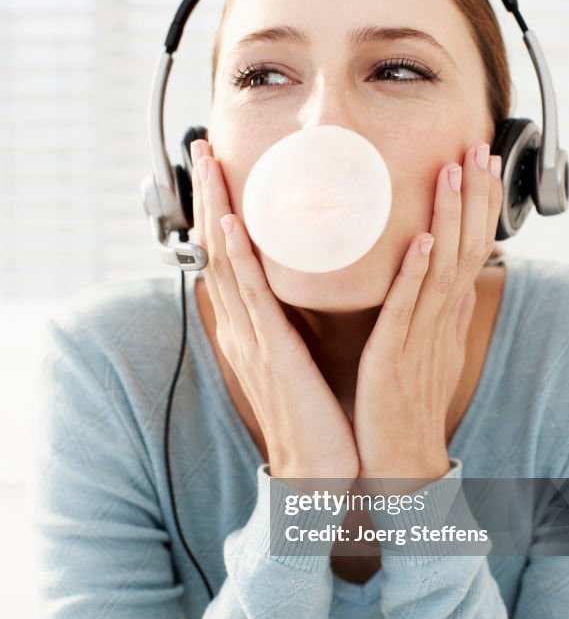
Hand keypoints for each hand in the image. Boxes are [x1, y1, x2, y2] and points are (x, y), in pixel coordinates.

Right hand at [190, 139, 359, 482]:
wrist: (315, 471)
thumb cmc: (312, 418)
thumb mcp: (296, 360)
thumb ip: (288, 323)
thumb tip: (290, 292)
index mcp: (252, 327)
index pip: (230, 256)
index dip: (220, 208)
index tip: (218, 167)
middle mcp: (243, 328)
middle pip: (218, 248)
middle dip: (209, 195)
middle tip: (203, 147)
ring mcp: (253, 340)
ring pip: (228, 263)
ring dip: (217, 209)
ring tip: (210, 164)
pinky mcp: (272, 355)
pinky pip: (255, 299)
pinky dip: (241, 259)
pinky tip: (234, 224)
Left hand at [352, 143, 502, 484]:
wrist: (399, 459)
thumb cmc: (407, 403)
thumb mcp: (428, 348)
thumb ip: (437, 308)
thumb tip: (448, 273)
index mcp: (446, 315)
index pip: (471, 249)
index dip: (479, 204)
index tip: (482, 161)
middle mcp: (441, 321)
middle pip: (465, 248)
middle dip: (473, 196)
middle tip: (477, 148)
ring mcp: (420, 338)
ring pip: (442, 269)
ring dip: (450, 218)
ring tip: (452, 172)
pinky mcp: (394, 358)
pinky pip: (407, 311)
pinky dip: (416, 274)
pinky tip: (422, 240)